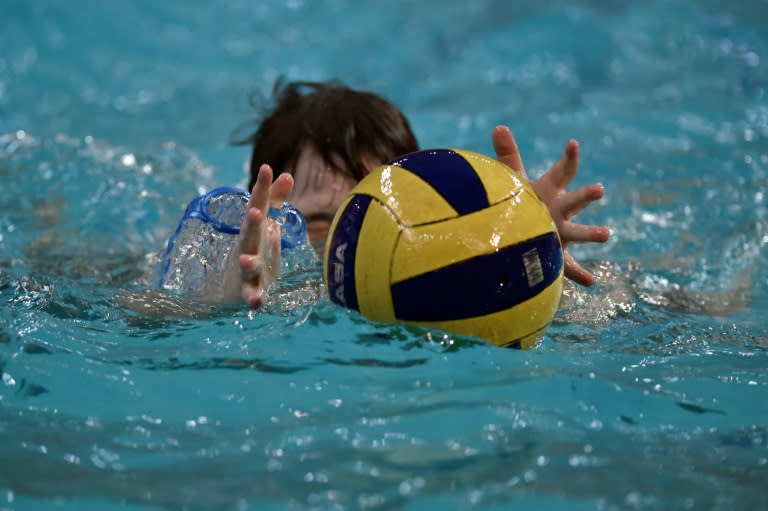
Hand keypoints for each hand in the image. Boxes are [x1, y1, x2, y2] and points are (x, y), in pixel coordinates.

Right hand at [237, 164, 293, 306]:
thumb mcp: (266, 223)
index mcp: (254, 227)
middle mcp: (248, 245)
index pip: (258, 204)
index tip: (266, 168)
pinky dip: (252, 298)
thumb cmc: (254, 246)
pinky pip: (250, 294)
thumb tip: (288, 175)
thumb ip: (277, 200)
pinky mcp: (248, 289)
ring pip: (246, 265)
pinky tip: (256, 302)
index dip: (262, 187)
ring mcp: (246, 268)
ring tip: (245, 260)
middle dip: (252, 223)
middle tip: (255, 212)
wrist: (230, 283)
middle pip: (249, 233)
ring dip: (247, 263)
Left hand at [492, 125, 609, 285]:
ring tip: (605, 234)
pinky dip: (580, 274)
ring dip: (591, 232)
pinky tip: (591, 282)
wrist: (522, 231)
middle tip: (599, 189)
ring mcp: (561, 232)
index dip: (569, 157)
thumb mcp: (513, 178)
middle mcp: (560, 210)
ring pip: (578, 231)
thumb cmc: (521, 202)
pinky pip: (569, 267)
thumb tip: (499, 126)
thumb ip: (508, 153)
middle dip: (585, 195)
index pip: (564, 171)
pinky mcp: (555, 254)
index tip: (572, 144)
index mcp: (551, 191)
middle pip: (574, 200)